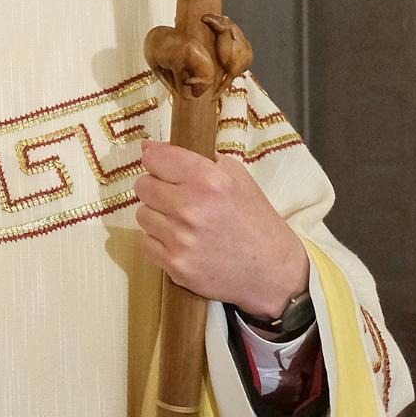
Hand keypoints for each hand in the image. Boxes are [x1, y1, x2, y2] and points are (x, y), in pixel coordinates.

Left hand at [136, 141, 308, 318]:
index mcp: (208, 180)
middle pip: (142, 186)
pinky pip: (147, 242)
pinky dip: (161, 242)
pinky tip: (184, 243)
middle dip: (158, 188)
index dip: (158, 160)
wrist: (272, 271)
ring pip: (142, 214)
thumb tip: (147, 145)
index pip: (154, 158)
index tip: (165, 168)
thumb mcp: (235, 177)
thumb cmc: (254, 218)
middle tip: (180, 198)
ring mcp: (180, 239)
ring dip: (159, 216)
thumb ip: (192, 157)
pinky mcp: (174, 265)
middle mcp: (190, 208)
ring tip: (186, 223)